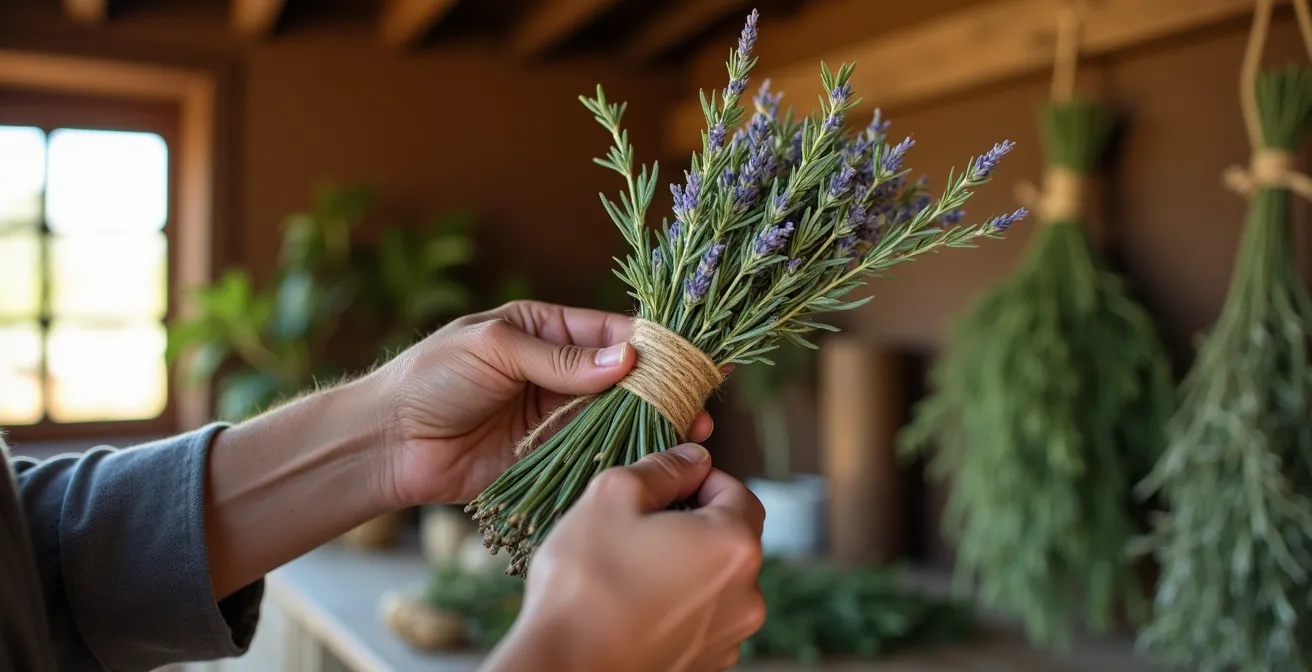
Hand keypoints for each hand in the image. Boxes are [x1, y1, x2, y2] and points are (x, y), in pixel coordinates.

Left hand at [373, 300, 714, 504]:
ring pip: (616, 415)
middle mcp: (556, 370)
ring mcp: (553, 414)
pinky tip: (655, 455)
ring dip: (653, 421)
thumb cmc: (431, 377)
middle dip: (662, 384)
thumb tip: (626, 358)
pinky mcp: (547, 455)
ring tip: (695, 429)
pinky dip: (625, 453)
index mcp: (543, 329)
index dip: (652, 341)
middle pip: (623, 375)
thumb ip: (559, 358)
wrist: (388, 441)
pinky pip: (594, 451)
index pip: (610, 330)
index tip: (690, 354)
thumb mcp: (494, 349)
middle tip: (703, 397)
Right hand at [483, 445, 766, 671]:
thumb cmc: (586, 580)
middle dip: (692, 522)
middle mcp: (748, 594)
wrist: (564, 667)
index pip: (737, 491)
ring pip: (715, 579)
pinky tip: (635, 603)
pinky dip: (677, 603)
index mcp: (734, 544)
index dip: (701, 479)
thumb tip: (692, 457)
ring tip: (631, 566)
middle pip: (730, 537)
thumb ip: (663, 468)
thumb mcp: (612, 496)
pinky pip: (701, 617)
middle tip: (639, 524)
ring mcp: (730, 635)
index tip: (664, 483)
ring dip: (684, 564)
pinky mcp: (707, 663)